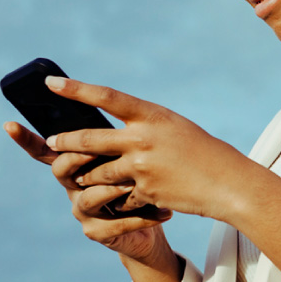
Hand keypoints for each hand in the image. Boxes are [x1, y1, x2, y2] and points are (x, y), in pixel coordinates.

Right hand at [3, 117, 173, 265]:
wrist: (153, 220)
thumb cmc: (139, 179)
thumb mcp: (128, 153)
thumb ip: (112, 135)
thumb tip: (107, 96)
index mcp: (76, 164)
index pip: (45, 149)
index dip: (26, 139)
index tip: (9, 124)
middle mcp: (72, 187)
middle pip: (62, 170)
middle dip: (78, 158)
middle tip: (96, 149)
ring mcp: (83, 212)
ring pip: (89, 197)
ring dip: (112, 188)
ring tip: (133, 184)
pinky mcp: (98, 233)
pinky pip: (116, 224)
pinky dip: (141, 218)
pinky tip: (164, 213)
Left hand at [35, 75, 280, 225]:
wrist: (229, 183)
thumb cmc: (204, 153)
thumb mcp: (175, 128)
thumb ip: (144, 126)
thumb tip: (114, 129)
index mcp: (151, 115)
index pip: (106, 97)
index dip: (76, 89)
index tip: (51, 84)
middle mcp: (143, 138)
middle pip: (89, 138)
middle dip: (65, 142)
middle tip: (52, 143)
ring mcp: (142, 166)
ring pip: (98, 172)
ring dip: (90, 176)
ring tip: (83, 177)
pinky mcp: (145, 190)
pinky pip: (120, 195)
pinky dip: (123, 198)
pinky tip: (132, 197)